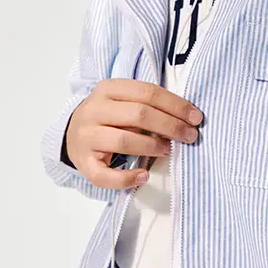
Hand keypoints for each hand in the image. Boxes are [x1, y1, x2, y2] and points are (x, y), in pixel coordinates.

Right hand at [64, 78, 203, 189]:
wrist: (71, 133)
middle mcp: (94, 109)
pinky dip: (127, 178)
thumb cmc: (108, 116)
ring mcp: (86, 136)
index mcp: (108, 88)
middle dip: (170, 126)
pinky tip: (144, 176)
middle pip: (140, 114)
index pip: (148, 92)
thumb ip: (147, 104)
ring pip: (124, 141)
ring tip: (168, 150)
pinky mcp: (83, 163)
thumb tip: (186, 117)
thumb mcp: (123, 100)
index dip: (176, 105)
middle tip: (189, 136)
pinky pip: (105, 175)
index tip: (195, 117)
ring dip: (152, 147)